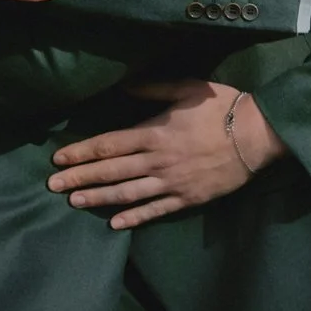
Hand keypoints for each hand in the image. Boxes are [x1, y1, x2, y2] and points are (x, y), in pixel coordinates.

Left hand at [47, 81, 287, 228]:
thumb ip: (153, 88)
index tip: (59, 158)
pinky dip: (134, 218)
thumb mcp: (188, 88)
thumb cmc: (223, 107)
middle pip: (111, 171)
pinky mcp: (187, 198)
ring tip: (74, 202)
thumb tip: (123, 85)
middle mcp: (158, 160)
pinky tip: (114, 224)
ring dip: (99, 198)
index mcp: (155, 133)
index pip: (109, 144)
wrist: (258, 136)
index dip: (82, 152)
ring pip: (127, 193)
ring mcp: (172, 183)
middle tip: (52, 185)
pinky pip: (155, 211)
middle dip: (80, 178)